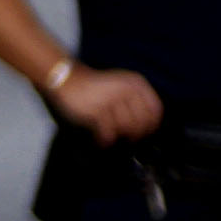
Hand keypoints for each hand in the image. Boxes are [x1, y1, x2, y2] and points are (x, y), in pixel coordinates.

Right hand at [43, 62, 162, 142]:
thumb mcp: (120, 88)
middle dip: (134, 136)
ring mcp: (110, 99)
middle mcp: (125, 89)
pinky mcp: (95, 111)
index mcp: (135, 83)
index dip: (150, 126)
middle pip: (141, 123)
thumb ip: (136, 104)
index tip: (141, 134)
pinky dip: (105, 141)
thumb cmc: (95, 90)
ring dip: (118, 139)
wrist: (65, 79)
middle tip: (125, 140)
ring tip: (110, 139)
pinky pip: (108, 134)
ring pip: (126, 129)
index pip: (155, 111)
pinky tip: (100, 141)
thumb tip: (146, 131)